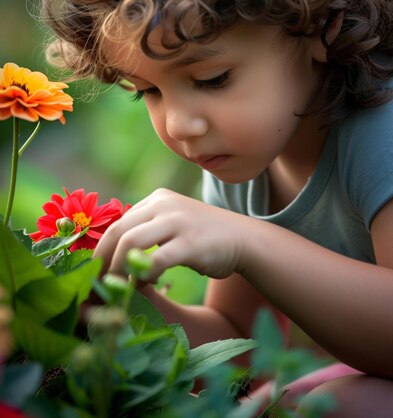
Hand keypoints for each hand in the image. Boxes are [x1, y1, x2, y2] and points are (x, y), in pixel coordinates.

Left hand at [93, 188, 248, 280]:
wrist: (243, 239)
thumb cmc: (203, 238)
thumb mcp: (171, 225)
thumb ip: (146, 233)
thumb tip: (112, 259)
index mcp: (157, 199)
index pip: (117, 223)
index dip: (100, 251)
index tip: (94, 275)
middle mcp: (164, 205)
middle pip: (118, 231)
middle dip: (103, 261)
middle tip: (96, 286)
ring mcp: (178, 221)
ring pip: (131, 242)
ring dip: (118, 268)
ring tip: (116, 288)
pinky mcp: (191, 242)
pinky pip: (156, 259)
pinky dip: (143, 274)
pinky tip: (145, 284)